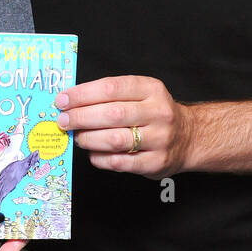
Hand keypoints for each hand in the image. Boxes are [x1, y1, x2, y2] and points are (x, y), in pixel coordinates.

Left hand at [56, 75, 193, 177]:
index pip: (111, 88)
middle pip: (112, 114)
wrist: (188, 137)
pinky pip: (119, 162)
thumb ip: (110, 95)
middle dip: (81, 117)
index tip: (62, 100)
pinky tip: (92, 153)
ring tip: (77, 137)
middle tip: (63, 121)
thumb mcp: (141, 94)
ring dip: (88, 138)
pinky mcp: (155, 162)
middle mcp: (159, 112)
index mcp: (152, 89)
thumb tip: (71, 102)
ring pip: (115, 139)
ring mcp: (159, 139)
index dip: (82, 94)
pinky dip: (100, 158)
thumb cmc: (153, 114)